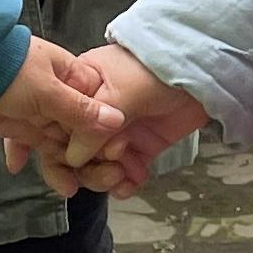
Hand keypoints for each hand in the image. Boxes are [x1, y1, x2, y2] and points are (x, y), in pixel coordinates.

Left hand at [0, 39, 128, 172]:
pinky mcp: (16, 124)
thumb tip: (116, 120)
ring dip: (64, 164)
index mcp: (70, 76)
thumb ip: (81, 109)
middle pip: (79, 129)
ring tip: (70, 186)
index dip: (105, 132)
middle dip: (87, 155)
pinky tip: (38, 173)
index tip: (113, 156)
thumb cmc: (5, 69)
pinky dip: (32, 159)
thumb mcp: (49, 90)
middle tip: (99, 179)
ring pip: (58, 142)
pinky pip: (32, 146)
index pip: (97, 107)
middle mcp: (56, 93)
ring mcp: (36, 110)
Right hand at [40, 43, 208, 197]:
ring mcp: (118, 132)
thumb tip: (72, 157)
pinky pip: (124, 173)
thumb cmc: (158, 68)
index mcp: (81, 90)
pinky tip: (129, 185)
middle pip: (72, 152)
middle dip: (84, 169)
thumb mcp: (120, 93)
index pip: (53, 123)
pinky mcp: (141, 147)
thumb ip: (94, 126)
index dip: (49, 147)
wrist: (202, 73)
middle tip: (106, 171)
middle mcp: (95, 114)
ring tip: (121, 175)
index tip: (49, 167)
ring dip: (104, 177)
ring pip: (97, 167)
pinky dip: (125, 184)